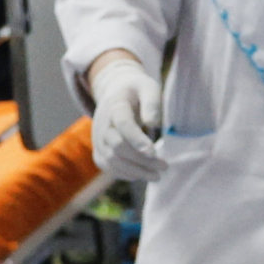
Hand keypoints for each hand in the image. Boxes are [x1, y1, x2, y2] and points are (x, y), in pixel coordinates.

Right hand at [89, 54, 164, 181]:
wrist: (114, 91)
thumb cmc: (137, 90)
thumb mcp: (148, 87)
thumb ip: (152, 102)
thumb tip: (153, 123)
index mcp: (116, 106)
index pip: (123, 124)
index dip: (137, 139)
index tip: (154, 153)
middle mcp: (103, 124)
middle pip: (118, 146)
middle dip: (142, 160)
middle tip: (165, 166)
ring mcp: (98, 138)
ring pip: (112, 160)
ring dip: (135, 171)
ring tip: (157, 176)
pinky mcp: (99, 148)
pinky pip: (107, 165)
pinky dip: (124, 173)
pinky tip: (142, 174)